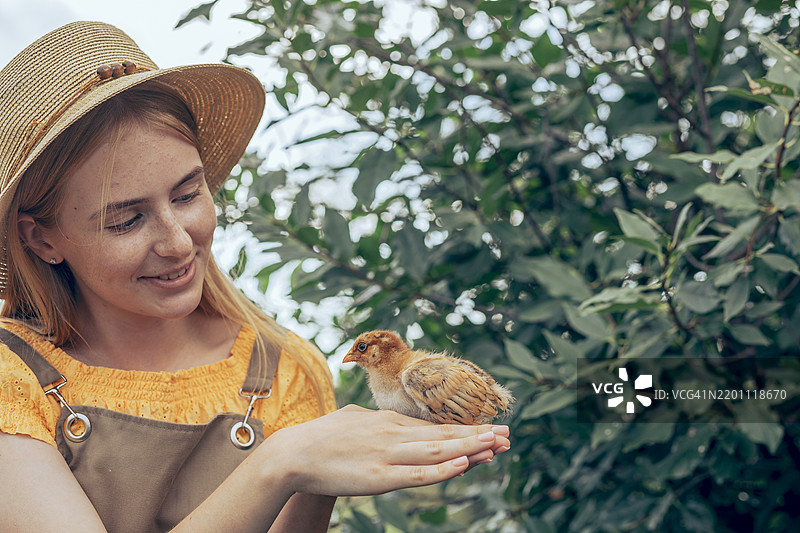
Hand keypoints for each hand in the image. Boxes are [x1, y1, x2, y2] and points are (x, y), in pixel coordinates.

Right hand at [265, 405, 510, 496]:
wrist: (293, 454)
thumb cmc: (322, 438)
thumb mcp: (355, 420)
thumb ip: (377, 422)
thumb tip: (390, 422)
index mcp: (389, 422)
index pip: (435, 426)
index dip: (465, 429)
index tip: (490, 428)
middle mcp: (394, 434)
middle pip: (443, 436)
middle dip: (478, 435)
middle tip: (507, 434)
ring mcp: (388, 455)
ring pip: (437, 451)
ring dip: (469, 448)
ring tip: (496, 445)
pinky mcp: (379, 478)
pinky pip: (417, 475)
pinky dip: (442, 470)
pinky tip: (462, 464)